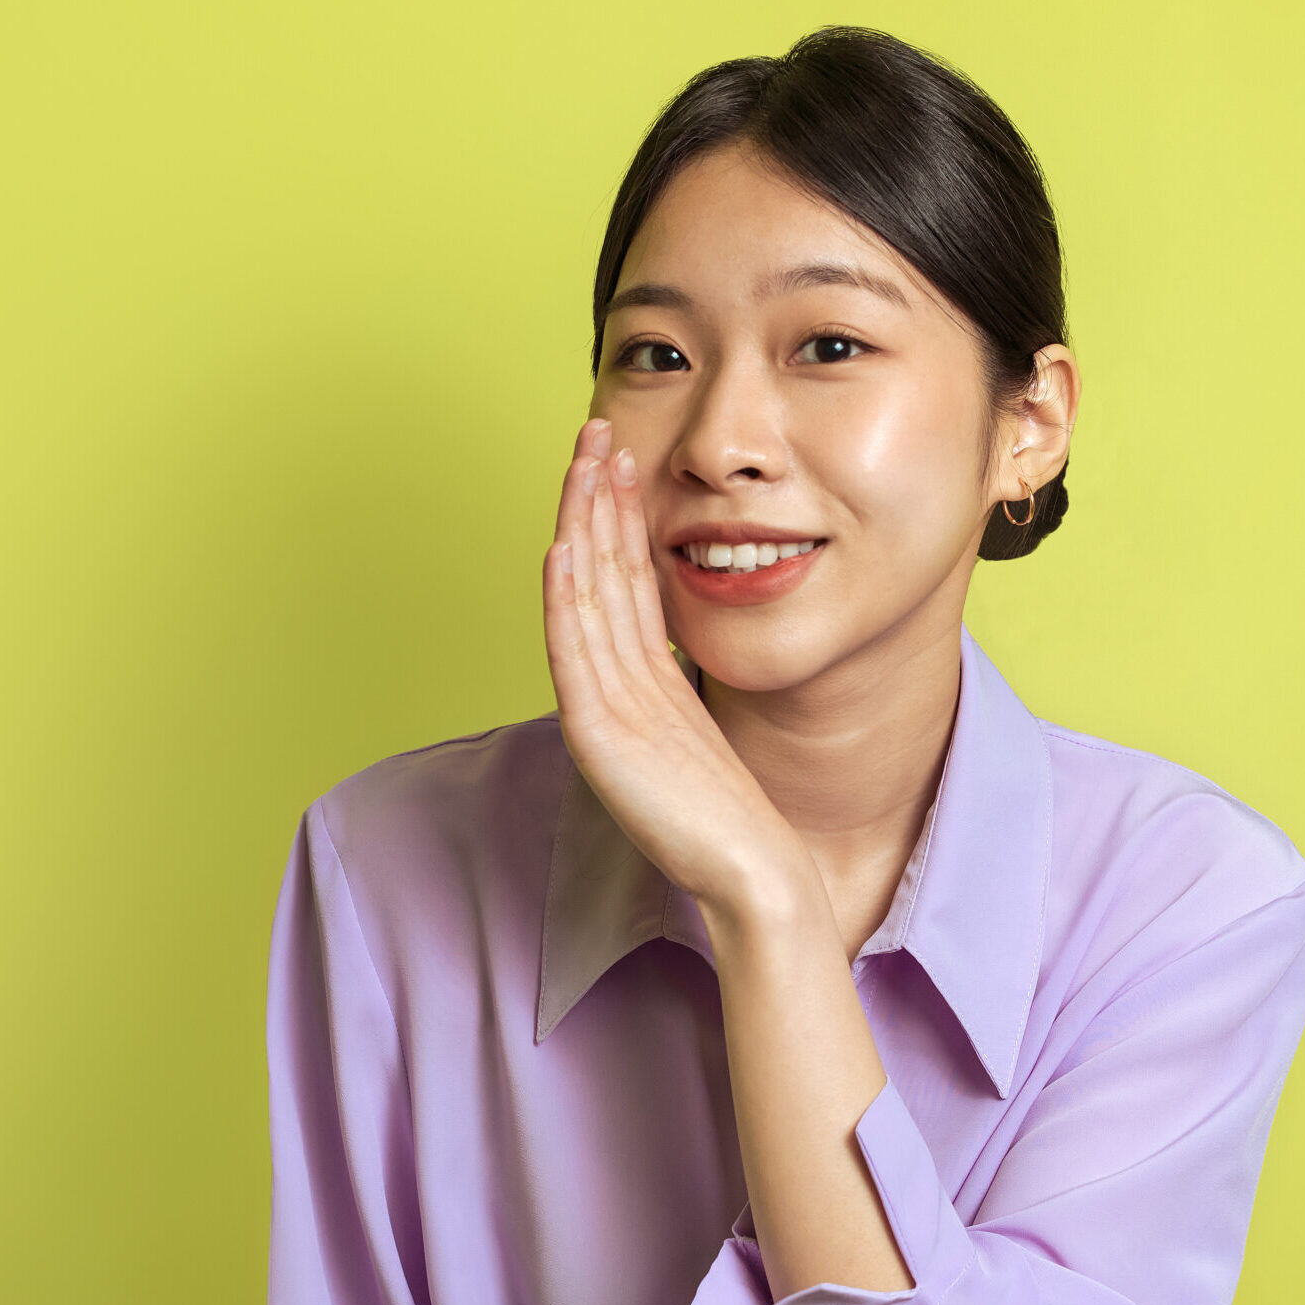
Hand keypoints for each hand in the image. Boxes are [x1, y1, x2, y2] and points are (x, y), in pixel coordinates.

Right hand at [542, 418, 807, 914]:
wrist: (745, 873)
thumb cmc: (725, 817)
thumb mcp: (696, 732)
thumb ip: (673, 688)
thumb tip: (672, 646)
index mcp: (640, 682)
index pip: (620, 581)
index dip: (614, 517)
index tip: (617, 458)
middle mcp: (615, 685)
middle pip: (594, 575)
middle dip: (592, 499)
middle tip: (592, 431)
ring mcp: (605, 708)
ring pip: (583, 598)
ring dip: (580, 525)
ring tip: (584, 462)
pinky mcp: (601, 738)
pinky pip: (578, 653)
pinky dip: (565, 599)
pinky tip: (560, 550)